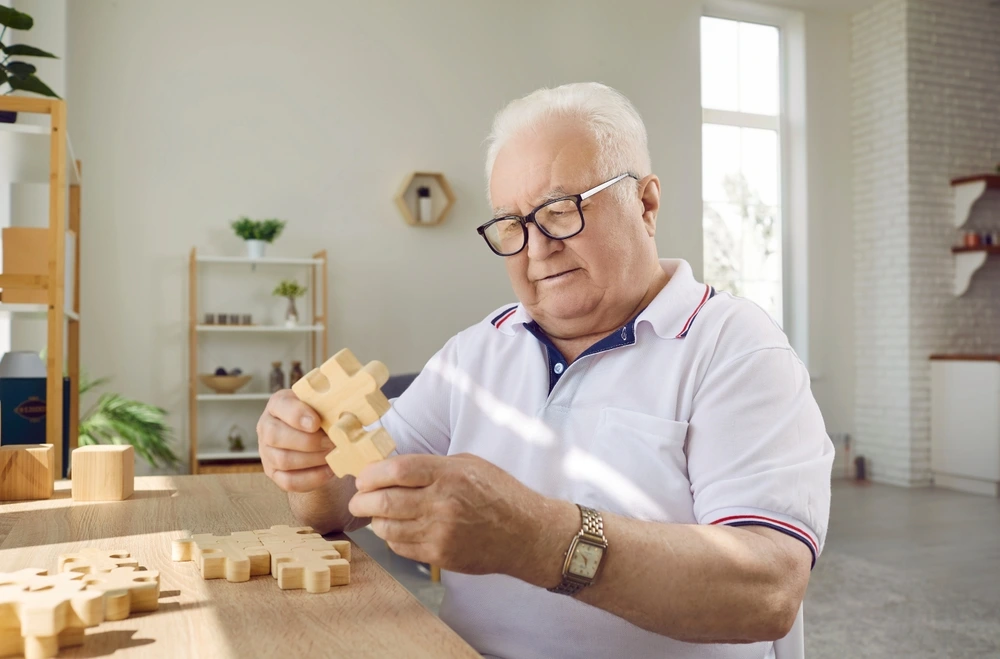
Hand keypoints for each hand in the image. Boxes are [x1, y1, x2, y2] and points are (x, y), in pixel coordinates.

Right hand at [257, 389, 334, 492]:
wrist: (316, 434)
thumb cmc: (320, 414)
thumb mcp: (321, 402)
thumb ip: (327, 403)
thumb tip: (342, 414)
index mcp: (278, 404)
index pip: (280, 406)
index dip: (297, 415)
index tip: (316, 423)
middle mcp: (266, 427)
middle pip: (276, 436)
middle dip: (309, 441)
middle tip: (332, 442)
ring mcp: (267, 453)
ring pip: (283, 460)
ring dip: (313, 459)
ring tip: (333, 454)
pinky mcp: (275, 474)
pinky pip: (289, 481)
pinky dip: (312, 478)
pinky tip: (329, 470)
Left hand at [349, 453, 575, 580]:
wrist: (527, 534)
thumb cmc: (500, 494)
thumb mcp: (470, 465)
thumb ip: (434, 465)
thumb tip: (395, 469)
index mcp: (450, 474)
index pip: (397, 470)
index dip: (372, 473)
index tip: (364, 477)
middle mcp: (443, 502)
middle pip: (384, 500)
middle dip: (362, 500)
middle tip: (357, 499)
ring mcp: (441, 532)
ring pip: (388, 527)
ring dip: (374, 521)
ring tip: (375, 515)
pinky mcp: (440, 555)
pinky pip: (401, 547)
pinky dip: (391, 538)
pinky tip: (396, 530)